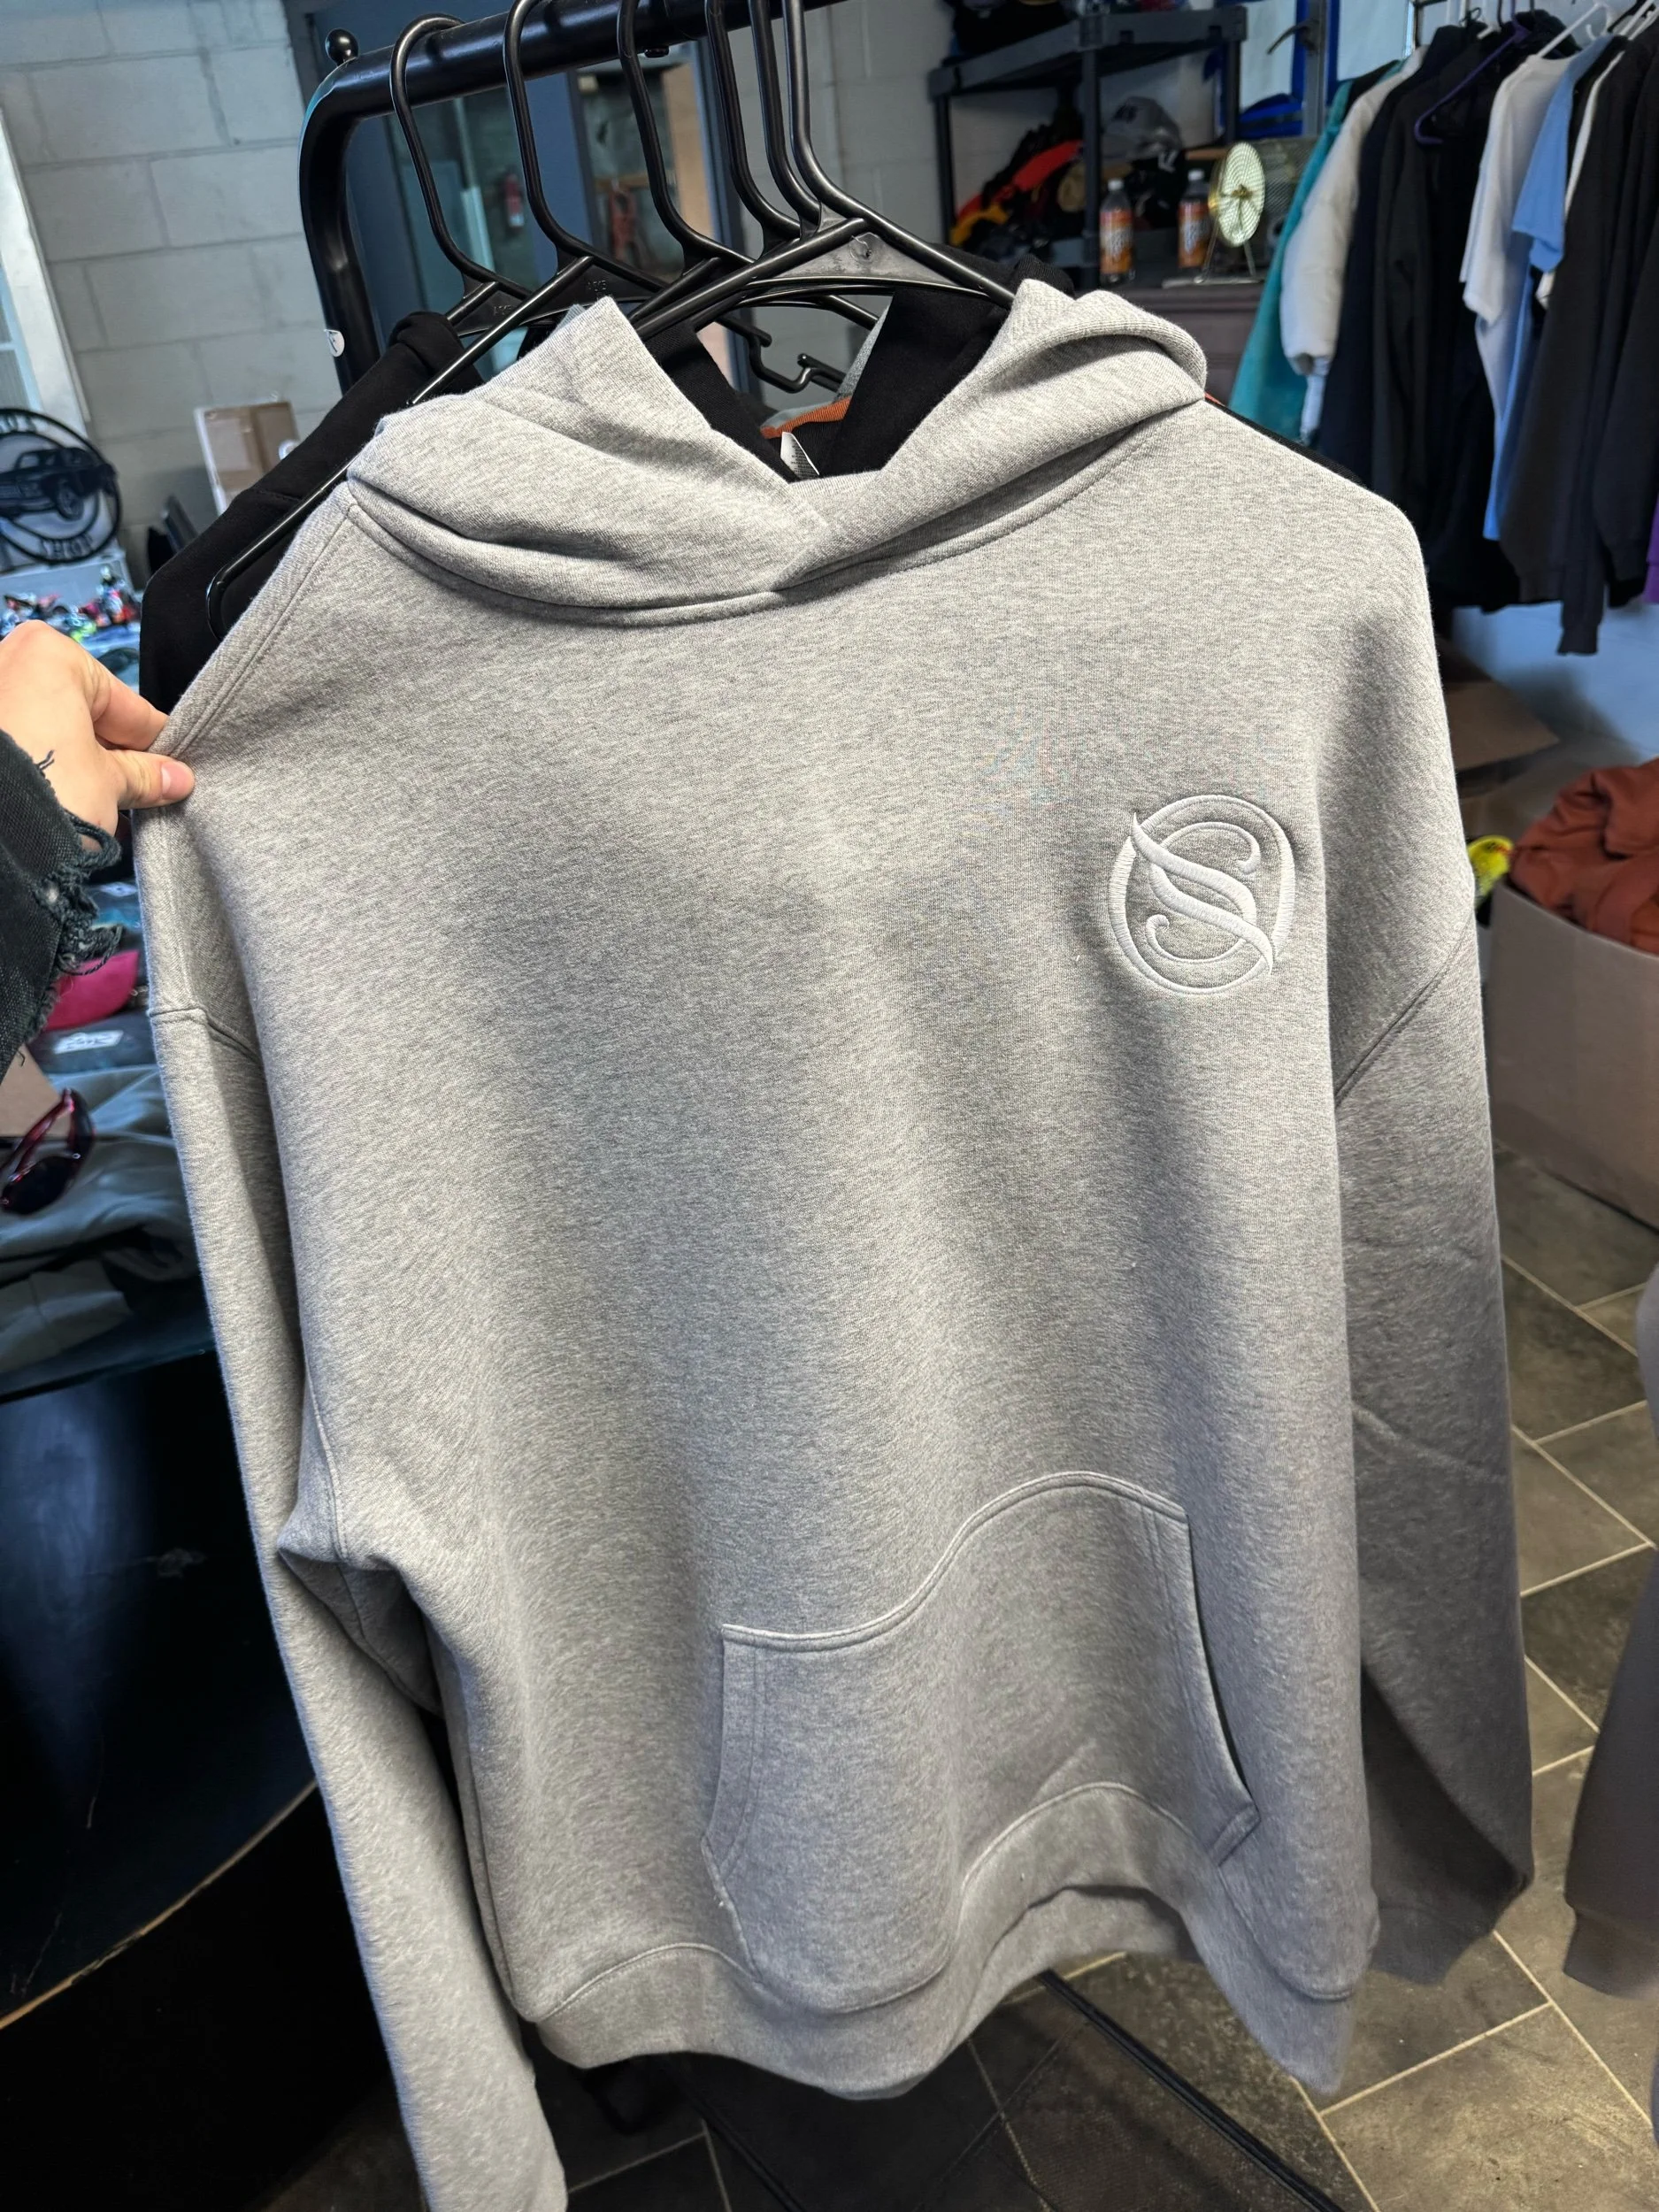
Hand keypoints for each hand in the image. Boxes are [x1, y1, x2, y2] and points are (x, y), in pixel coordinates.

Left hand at [0, 622, 191, 839]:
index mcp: (51, 654)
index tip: (172, 768)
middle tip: (138, 793)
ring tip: (104, 808)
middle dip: (109, 756)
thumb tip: (176, 778)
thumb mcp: (109, 784)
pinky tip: (66, 805)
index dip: (154, 742)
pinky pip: (20, 746)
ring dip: (76, 767)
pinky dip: (43, 770)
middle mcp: (8, 661)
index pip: (125, 704)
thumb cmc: (47, 787)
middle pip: (82, 714)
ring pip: (48, 732)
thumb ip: (143, 775)